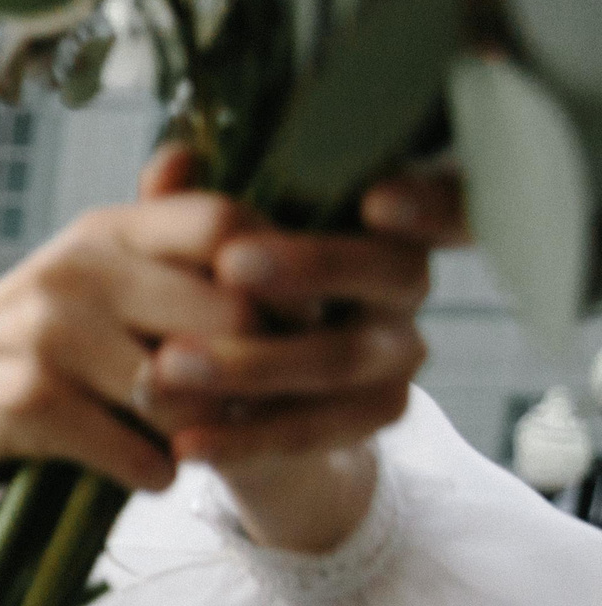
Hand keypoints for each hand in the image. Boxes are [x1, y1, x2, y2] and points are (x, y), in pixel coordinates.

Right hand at [0, 176, 255, 544]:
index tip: (293, 322)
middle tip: (251, 402)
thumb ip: (161, 239)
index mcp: (104, 231)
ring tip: (190, 438)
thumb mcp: (84, 270)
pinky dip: (153, 471)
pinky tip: (146, 470)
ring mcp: (50, 333)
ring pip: (185, 392)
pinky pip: (137, 450)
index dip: (281, 276)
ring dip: (201, 429)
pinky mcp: (29, 400)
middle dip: (253, 370)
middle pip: (226, 313)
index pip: (225, 225)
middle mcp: (78, 270)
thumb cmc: (26, 338)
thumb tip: (235, 191)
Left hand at [144, 156, 462, 549]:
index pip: (437, 201)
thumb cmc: (229, 291)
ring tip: (167, 365)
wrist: (246, 401)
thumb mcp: (206, 247)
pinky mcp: (376, 416)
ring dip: (252, 364)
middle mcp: (403, 281)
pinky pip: (313, 429)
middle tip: (230, 265)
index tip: (376, 199)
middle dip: (310, 266)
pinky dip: (242, 438)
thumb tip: (169, 162)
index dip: (426, 202)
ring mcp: (398, 352)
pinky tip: (183, 442)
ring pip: (339, 358)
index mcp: (379, 220)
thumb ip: (194, 206)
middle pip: (386, 272)